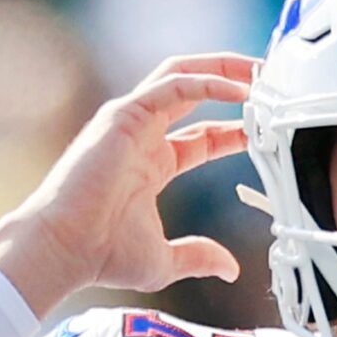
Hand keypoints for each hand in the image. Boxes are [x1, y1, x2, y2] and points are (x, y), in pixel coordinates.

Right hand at [0, 53, 256, 315]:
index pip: (204, 134)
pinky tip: (239, 89)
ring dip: (223, 68)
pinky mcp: (124, 113)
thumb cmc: (101, 254)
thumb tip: (230, 269)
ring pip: (183, 74)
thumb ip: (199, 257)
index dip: (238, 128)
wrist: (65, 247)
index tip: (268, 129)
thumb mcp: (165, 260)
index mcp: (153, 163)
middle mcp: (143, 136)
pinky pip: (173, 84)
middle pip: (195, 91)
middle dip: (234, 81)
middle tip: (271, 82)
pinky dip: (208, 81)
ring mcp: (132, 121)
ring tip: (260, 71)